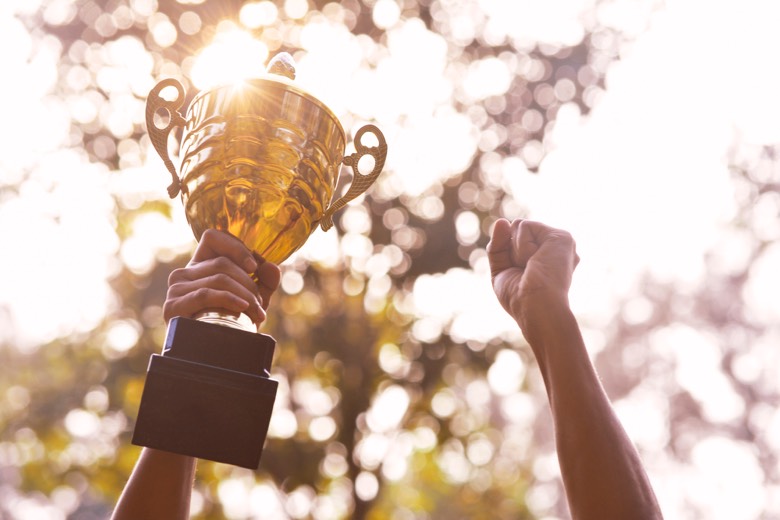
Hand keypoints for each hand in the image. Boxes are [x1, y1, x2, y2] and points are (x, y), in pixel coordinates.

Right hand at [163, 230, 281, 325]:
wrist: (211, 357)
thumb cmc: (230, 325)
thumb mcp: (252, 300)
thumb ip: (264, 283)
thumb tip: (271, 267)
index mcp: (200, 265)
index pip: (213, 237)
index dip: (235, 247)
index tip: (254, 266)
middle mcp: (184, 273)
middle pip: (223, 263)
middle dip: (249, 283)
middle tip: (261, 305)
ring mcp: (175, 289)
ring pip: (219, 278)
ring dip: (245, 295)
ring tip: (257, 314)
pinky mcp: (173, 306)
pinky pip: (206, 294)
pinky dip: (228, 299)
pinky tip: (242, 308)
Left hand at [486, 219, 578, 341]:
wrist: (535, 308)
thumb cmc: (519, 298)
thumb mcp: (501, 270)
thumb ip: (498, 245)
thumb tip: (502, 221)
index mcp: (544, 258)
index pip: (512, 241)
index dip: (506, 258)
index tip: (521, 278)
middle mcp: (554, 249)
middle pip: (514, 231)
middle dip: (510, 252)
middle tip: (526, 272)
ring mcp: (559, 243)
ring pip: (519, 226)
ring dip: (516, 250)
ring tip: (532, 267)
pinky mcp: (561, 236)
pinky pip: (524, 226)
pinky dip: (521, 245)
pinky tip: (535, 260)